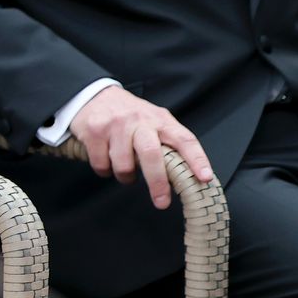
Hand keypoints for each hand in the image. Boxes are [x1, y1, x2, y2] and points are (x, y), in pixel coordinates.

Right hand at [69, 87, 213, 209]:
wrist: (94, 95)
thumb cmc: (129, 114)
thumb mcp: (153, 120)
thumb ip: (167, 140)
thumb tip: (186, 172)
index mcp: (160, 120)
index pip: (184, 139)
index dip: (196, 159)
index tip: (204, 178)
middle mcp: (139, 120)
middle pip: (151, 154)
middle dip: (157, 182)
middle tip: (161, 202)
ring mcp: (115, 125)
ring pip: (123, 164)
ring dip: (125, 177)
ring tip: (125, 174)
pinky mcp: (94, 131)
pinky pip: (101, 163)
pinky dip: (104, 170)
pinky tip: (106, 163)